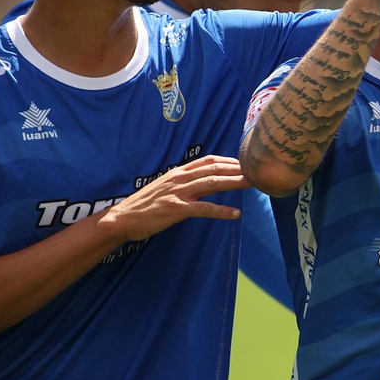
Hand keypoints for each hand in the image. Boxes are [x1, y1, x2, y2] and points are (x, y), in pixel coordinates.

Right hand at [99, 156, 251, 241]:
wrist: (121, 218)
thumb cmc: (145, 205)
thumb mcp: (166, 187)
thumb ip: (185, 183)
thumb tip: (206, 182)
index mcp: (178, 172)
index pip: (208, 161)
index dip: (229, 161)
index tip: (246, 164)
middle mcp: (180, 178)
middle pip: (214, 169)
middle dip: (238, 169)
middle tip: (258, 170)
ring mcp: (178, 193)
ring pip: (212, 184)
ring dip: (235, 183)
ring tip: (253, 184)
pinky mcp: (176, 209)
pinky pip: (203, 209)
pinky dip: (221, 211)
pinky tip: (235, 214)